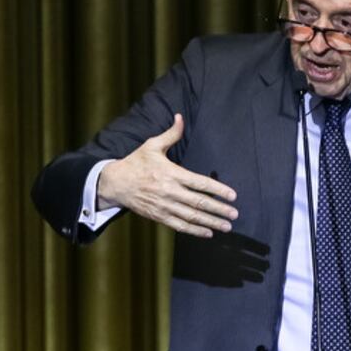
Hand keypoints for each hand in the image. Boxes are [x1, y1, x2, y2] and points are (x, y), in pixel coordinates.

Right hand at [98, 114, 238, 237]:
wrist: (116, 183)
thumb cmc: (136, 162)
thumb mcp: (152, 145)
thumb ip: (171, 134)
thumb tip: (180, 117)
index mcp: (171, 173)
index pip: (200, 183)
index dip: (218, 190)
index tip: (232, 195)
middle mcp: (170, 191)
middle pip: (199, 202)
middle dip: (219, 209)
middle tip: (234, 214)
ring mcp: (164, 206)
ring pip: (191, 216)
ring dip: (211, 222)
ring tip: (227, 226)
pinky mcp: (159, 216)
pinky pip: (180, 225)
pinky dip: (195, 230)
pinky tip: (208, 233)